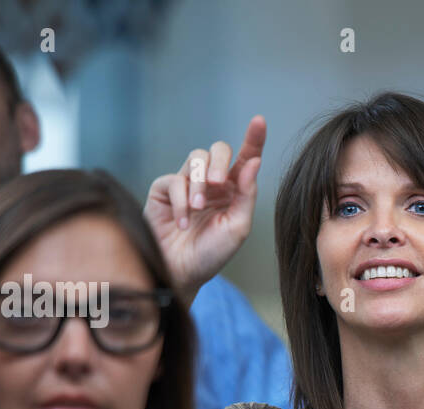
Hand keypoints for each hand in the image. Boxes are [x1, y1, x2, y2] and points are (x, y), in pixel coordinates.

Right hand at [144, 115, 265, 302]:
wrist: (181, 272)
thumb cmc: (212, 254)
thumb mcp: (237, 227)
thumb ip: (246, 195)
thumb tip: (255, 162)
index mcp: (235, 190)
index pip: (246, 157)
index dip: (253, 138)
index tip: (259, 121)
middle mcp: (213, 183)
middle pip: (218, 149)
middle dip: (220, 161)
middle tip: (220, 182)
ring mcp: (188, 184)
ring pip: (196, 159)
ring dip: (199, 182)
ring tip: (198, 208)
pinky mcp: (164, 189)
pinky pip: (174, 180)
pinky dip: (179, 201)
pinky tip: (182, 222)